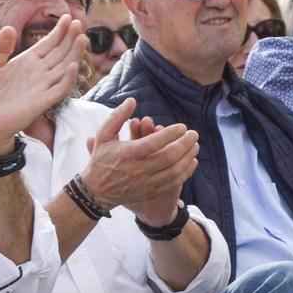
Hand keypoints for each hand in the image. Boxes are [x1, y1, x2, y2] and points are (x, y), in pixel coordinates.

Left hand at [0, 16, 82, 151]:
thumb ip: (1, 47)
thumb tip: (9, 27)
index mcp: (29, 61)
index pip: (49, 43)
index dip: (59, 31)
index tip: (67, 16)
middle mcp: (40, 73)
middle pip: (61, 52)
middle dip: (70, 37)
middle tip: (79, 22)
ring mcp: (43, 87)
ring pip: (65, 68)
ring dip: (74, 54)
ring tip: (82, 38)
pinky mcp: (42, 102)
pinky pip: (59, 90)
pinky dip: (68, 79)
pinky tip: (73, 66)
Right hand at [78, 100, 200, 222]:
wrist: (96, 192)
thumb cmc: (101, 159)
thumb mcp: (103, 135)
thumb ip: (117, 116)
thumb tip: (133, 100)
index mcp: (126, 154)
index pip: (153, 143)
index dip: (170, 134)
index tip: (182, 126)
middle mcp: (137, 170)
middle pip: (168, 157)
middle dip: (184, 144)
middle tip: (194, 134)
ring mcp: (145, 183)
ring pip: (173, 171)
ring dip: (188, 157)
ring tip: (195, 146)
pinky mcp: (150, 192)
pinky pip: (173, 183)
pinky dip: (186, 172)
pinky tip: (192, 161)